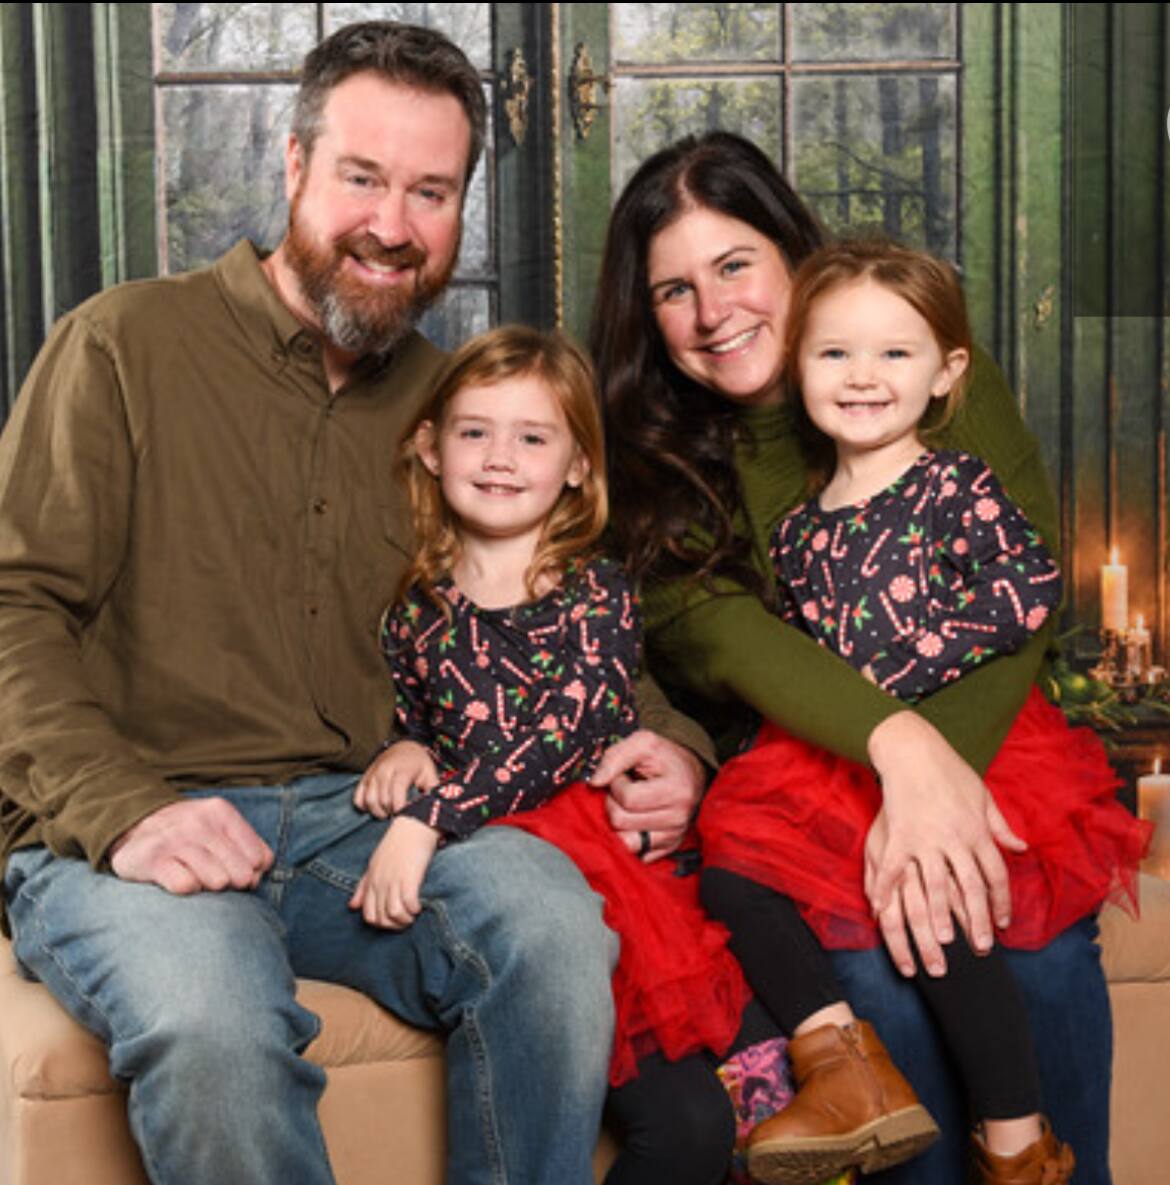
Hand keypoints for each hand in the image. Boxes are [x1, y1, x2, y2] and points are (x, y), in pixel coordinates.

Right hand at [110, 798, 272, 894]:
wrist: (135, 827)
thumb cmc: (189, 835)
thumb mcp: (220, 828)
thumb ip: (248, 848)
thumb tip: (257, 877)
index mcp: (221, 812)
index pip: (259, 858)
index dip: (253, 873)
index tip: (238, 874)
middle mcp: (199, 822)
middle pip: (241, 873)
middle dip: (233, 884)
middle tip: (217, 880)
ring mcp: (175, 839)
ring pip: (217, 881)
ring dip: (210, 888)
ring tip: (198, 879)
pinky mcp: (152, 859)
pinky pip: (186, 886)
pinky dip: (187, 889)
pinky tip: (180, 881)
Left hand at [349, 815, 440, 929]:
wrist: (414, 825)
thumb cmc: (396, 844)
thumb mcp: (375, 864)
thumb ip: (363, 886)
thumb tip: (352, 906)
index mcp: (371, 880)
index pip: (368, 915)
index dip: (382, 924)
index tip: (394, 920)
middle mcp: (380, 882)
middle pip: (381, 919)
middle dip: (394, 926)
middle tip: (406, 920)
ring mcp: (393, 880)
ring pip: (393, 914)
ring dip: (405, 920)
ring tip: (413, 914)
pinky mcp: (409, 878)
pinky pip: (408, 904)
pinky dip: (414, 910)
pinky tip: (419, 906)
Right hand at [354, 741, 438, 817]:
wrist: (404, 747)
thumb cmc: (419, 764)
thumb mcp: (430, 773)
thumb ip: (433, 789)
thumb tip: (434, 806)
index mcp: (402, 768)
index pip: (397, 791)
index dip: (399, 807)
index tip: (404, 814)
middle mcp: (385, 769)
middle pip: (382, 798)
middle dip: (390, 811)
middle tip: (398, 816)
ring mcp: (373, 773)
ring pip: (369, 799)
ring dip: (378, 811)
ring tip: (387, 813)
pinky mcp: (364, 777)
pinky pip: (358, 797)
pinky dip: (364, 806)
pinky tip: (375, 808)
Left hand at [590, 729, 705, 861]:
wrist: (689, 770)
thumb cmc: (664, 756)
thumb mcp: (642, 742)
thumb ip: (615, 758)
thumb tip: (595, 782)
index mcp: (676, 790)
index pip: (627, 798)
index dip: (616, 784)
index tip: (623, 776)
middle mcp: (679, 818)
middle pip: (623, 822)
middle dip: (614, 803)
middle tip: (624, 790)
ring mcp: (675, 835)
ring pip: (628, 843)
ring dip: (620, 823)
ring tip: (629, 806)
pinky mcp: (670, 847)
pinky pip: (639, 855)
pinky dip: (630, 838)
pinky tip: (635, 822)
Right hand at [864, 711, 1025, 974]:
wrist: (914, 749)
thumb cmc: (949, 771)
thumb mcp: (982, 795)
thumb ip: (1000, 826)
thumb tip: (1021, 847)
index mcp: (976, 830)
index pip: (995, 874)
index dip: (1001, 902)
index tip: (1003, 924)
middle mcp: (953, 839)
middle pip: (970, 888)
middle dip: (976, 920)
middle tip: (980, 948)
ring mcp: (924, 839)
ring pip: (934, 886)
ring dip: (938, 916)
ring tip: (940, 942)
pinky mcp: (898, 835)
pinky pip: (892, 869)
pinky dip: (885, 890)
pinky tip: (880, 910)